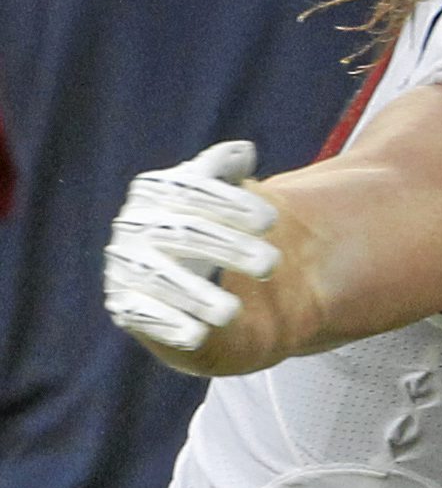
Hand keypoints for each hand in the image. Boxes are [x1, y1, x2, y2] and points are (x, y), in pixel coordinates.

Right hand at [103, 141, 278, 351]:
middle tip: (273, 265)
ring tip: (233, 312)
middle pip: (184, 233)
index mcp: (156, 190)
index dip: (230, 203)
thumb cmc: (206, 224)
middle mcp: (134, 225)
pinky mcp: (122, 303)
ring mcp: (125, 265)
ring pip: (160, 278)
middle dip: (230, 248)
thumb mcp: (215, 192)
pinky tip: (196, 335)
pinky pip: (141, 314)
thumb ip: (224, 169)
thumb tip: (243, 152)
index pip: (192, 189)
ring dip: (196, 295)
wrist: (182, 275)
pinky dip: (167, 324)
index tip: (272, 221)